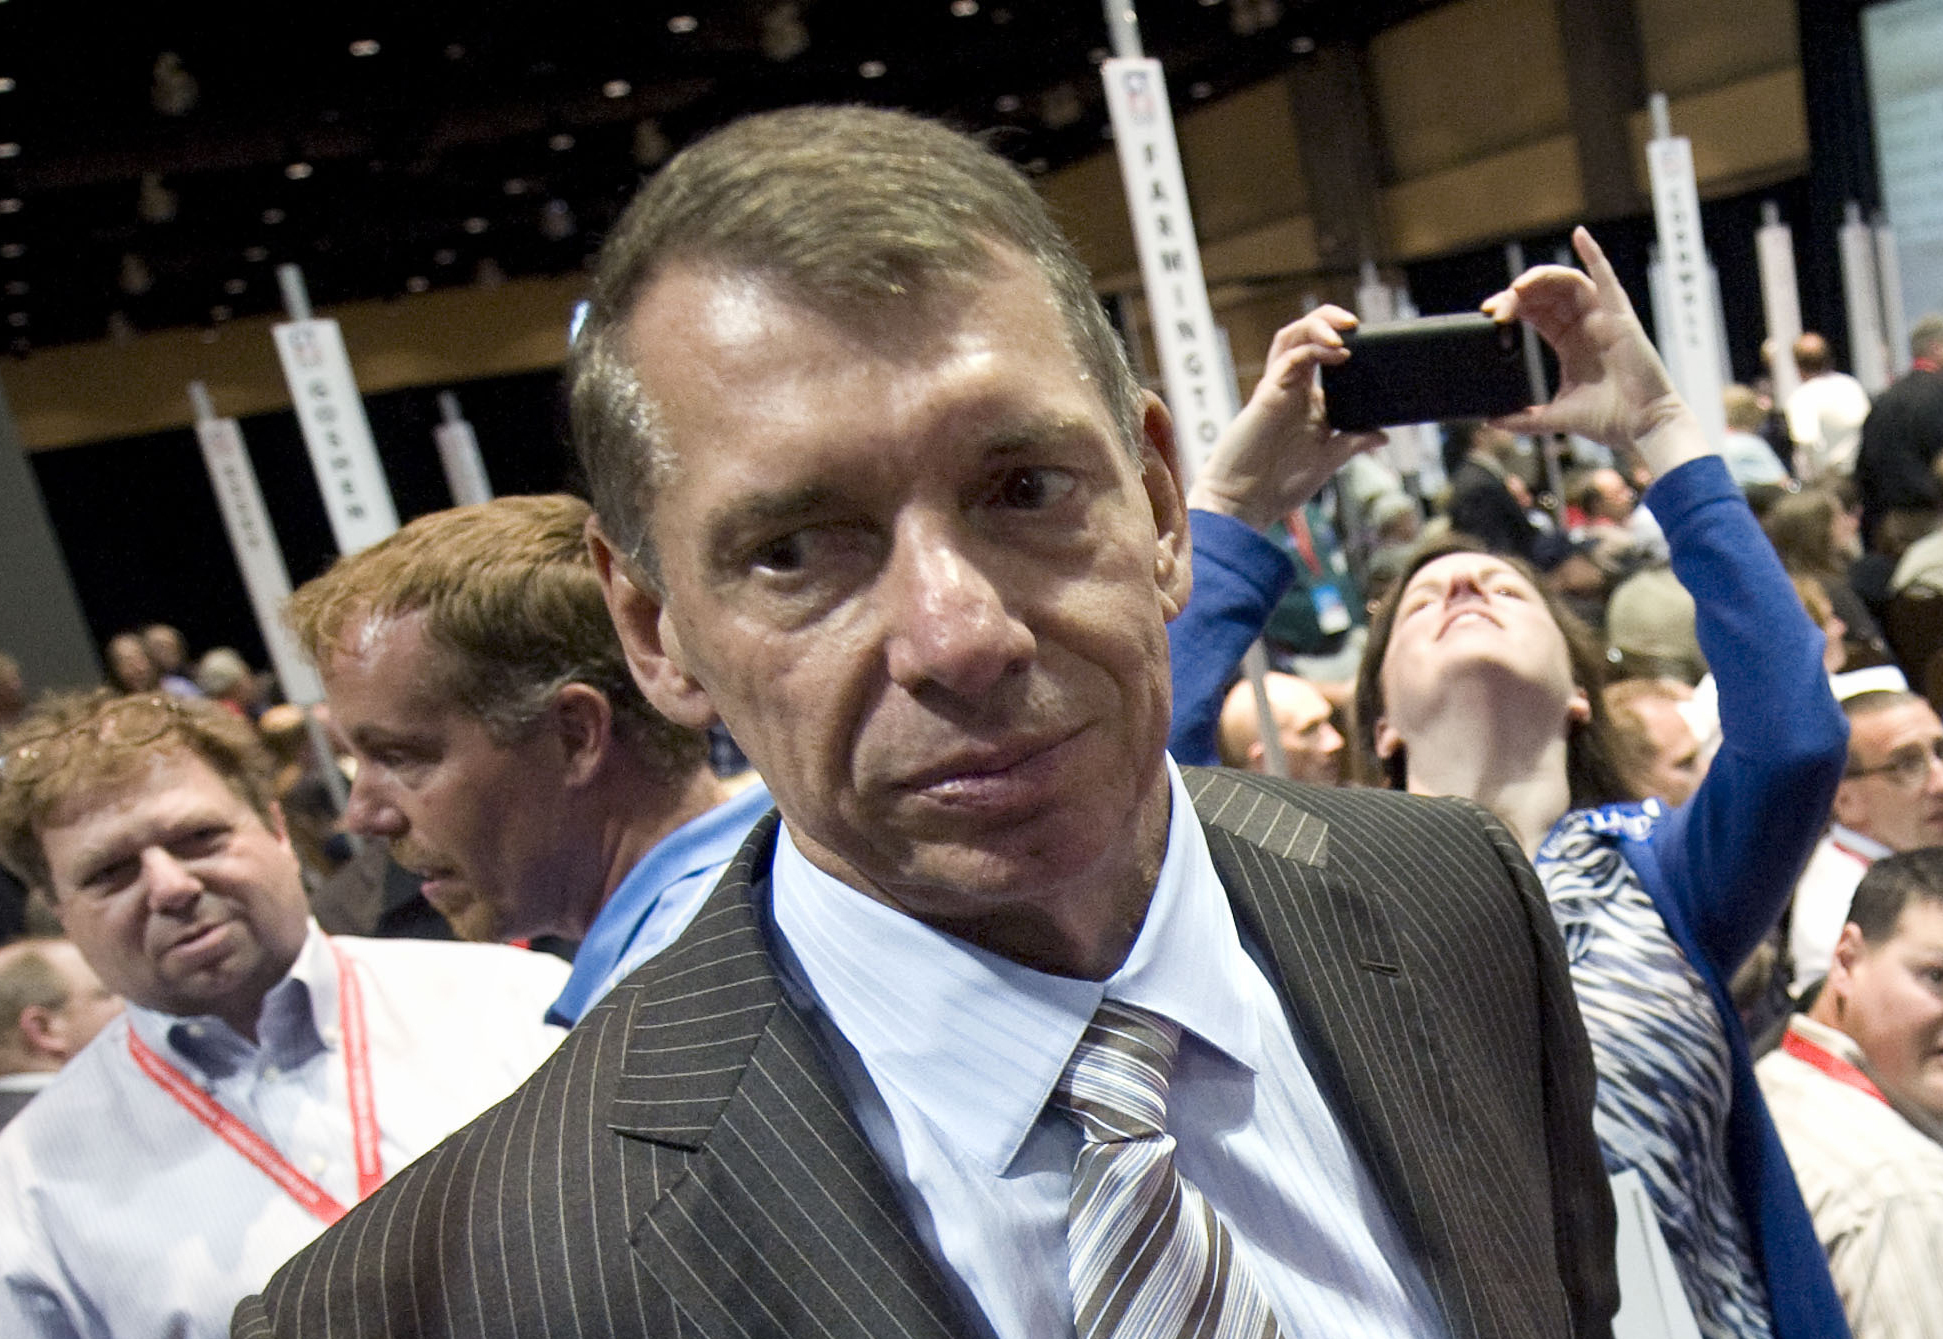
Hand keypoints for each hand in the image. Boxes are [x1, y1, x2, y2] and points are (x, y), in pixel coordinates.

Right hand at [1186, 306, 1387, 531]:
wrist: (1245, 503)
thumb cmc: (1279, 485)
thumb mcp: (1329, 459)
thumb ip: (1353, 441)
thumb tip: (1382, 435)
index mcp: (1306, 401)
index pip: (1323, 356)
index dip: (1344, 342)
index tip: (1372, 344)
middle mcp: (1291, 389)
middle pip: (1305, 336)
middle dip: (1329, 320)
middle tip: (1356, 322)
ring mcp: (1278, 389)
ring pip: (1293, 337)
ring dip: (1319, 325)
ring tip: (1345, 328)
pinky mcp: (1267, 394)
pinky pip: (1289, 359)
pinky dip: (1313, 349)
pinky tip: (1336, 352)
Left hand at [1483, 227, 1707, 478]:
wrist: (1642, 426)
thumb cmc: (1609, 419)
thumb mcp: (1556, 415)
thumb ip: (1523, 418)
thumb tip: (1490, 421)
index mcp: (1570, 343)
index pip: (1536, 313)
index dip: (1513, 308)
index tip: (1490, 314)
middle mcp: (1585, 325)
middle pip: (1547, 295)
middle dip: (1519, 295)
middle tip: (1497, 306)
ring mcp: (1603, 318)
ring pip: (1569, 283)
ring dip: (1541, 278)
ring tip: (1518, 286)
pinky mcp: (1620, 317)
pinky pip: (1606, 278)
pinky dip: (1594, 254)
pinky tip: (1579, 234)